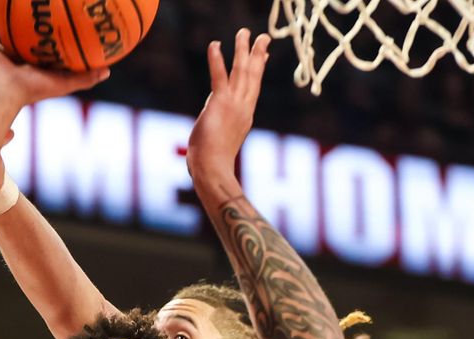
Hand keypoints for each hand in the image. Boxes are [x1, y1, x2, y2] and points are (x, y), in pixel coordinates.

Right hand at [0, 13, 108, 110]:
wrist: (4, 92)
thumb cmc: (33, 89)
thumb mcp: (64, 83)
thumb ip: (85, 78)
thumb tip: (108, 71)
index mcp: (35, 66)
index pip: (45, 48)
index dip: (51, 36)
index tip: (60, 22)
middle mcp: (18, 58)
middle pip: (25, 36)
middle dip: (30, 24)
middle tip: (36, 7)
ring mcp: (2, 52)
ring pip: (4, 29)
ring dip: (6, 16)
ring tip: (9, 0)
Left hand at [187, 29, 269, 179]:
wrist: (213, 170)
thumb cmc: (212, 165)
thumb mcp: (219, 144)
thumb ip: (219, 135)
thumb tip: (211, 139)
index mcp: (245, 117)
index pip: (253, 88)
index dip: (258, 70)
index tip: (262, 56)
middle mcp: (243, 108)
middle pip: (253, 76)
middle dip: (257, 54)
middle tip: (263, 37)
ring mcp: (234, 105)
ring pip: (240, 72)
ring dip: (242, 50)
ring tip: (243, 33)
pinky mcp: (219, 104)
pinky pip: (218, 77)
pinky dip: (216, 60)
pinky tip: (215, 45)